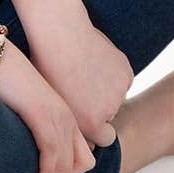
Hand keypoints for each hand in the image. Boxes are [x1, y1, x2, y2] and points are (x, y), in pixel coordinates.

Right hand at [0, 43, 96, 172]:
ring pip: (64, 170)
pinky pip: (52, 159)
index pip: (79, 157)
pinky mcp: (44, 117)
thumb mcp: (16, 106)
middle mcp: (66, 117)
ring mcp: (58, 117)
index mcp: (62, 114)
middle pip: (77, 167)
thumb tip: (12, 147)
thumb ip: (23, 126)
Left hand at [23, 0, 133, 148]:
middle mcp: (108, 111)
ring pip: (114, 98)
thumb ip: (67, 123)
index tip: (80, 117)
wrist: (60, 32)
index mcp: (88, 123)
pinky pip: (121, 80)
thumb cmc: (47, 65)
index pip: (100, 140)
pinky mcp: (126, 72)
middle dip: (98, 111)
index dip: (90, 129)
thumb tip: (72, 139)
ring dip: (105, 92)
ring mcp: (119, 91)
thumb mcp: (51, 101)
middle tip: (80, 91)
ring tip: (83, 73)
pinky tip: (93, 61)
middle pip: (107, 120)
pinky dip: (111, 75)